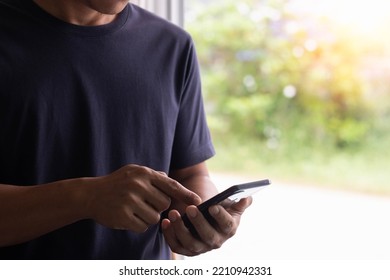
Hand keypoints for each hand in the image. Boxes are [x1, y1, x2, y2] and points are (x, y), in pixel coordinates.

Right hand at [86, 164, 200, 232]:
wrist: (90, 194)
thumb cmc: (116, 183)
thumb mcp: (134, 172)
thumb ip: (153, 176)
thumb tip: (170, 179)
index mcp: (143, 173)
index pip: (170, 185)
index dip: (185, 194)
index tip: (198, 201)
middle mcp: (138, 185)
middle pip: (165, 204)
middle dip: (159, 206)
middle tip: (145, 202)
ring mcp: (130, 201)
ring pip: (155, 217)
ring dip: (148, 217)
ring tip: (136, 209)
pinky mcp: (123, 216)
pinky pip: (143, 226)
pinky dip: (139, 224)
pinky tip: (128, 216)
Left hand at [161, 197, 251, 255]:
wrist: (203, 211)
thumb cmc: (217, 205)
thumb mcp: (228, 202)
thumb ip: (238, 202)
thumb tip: (247, 198)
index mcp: (229, 228)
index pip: (227, 225)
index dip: (221, 216)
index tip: (213, 206)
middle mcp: (216, 241)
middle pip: (208, 236)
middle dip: (198, 222)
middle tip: (190, 208)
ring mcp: (201, 247)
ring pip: (190, 243)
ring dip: (180, 229)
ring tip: (173, 213)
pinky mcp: (186, 249)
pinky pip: (176, 245)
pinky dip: (169, 235)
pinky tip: (165, 222)